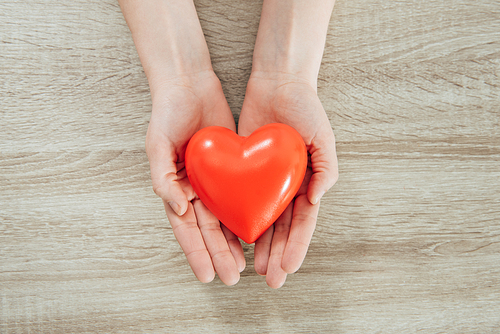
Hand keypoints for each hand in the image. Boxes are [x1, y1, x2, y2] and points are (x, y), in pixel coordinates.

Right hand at [146, 71, 244, 284]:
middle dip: (218, 254)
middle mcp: (194, 188)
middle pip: (207, 229)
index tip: (206, 276)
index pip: (186, 228)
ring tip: (245, 264)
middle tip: (232, 277)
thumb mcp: (158, 144)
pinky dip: (246, 214)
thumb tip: (178, 209)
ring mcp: (213, 179)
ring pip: (224, 217)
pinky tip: (256, 230)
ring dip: (233, 241)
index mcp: (174, 187)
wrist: (190, 84)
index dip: (196, 252)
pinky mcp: (231, 167)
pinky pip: (240, 195)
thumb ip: (162, 178)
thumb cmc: (167, 113)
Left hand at [239, 73, 338, 287]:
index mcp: (309, 182)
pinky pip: (243, 199)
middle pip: (284, 228)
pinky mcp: (246, 170)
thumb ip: (326, 169)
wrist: (278, 82)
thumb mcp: (323, 137)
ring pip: (263, 220)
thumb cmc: (306, 108)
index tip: (289, 268)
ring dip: (261, 245)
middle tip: (271, 279)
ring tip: (255, 268)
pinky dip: (242, 220)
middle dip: (279, 254)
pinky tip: (237, 238)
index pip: (303, 222)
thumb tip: (317, 200)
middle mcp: (288, 186)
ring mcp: (266, 180)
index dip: (297, 246)